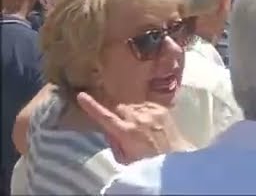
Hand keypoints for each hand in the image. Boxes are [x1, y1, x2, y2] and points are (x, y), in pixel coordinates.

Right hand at [76, 92, 190, 163]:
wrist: (174, 155)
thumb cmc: (147, 161)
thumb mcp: (124, 159)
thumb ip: (113, 143)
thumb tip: (109, 130)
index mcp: (126, 132)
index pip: (105, 117)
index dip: (92, 106)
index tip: (81, 96)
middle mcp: (138, 118)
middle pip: (120, 107)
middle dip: (119, 115)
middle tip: (125, 127)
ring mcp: (151, 111)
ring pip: (133, 106)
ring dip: (133, 113)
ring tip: (141, 127)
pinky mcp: (161, 108)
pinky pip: (146, 104)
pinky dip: (144, 112)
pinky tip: (150, 123)